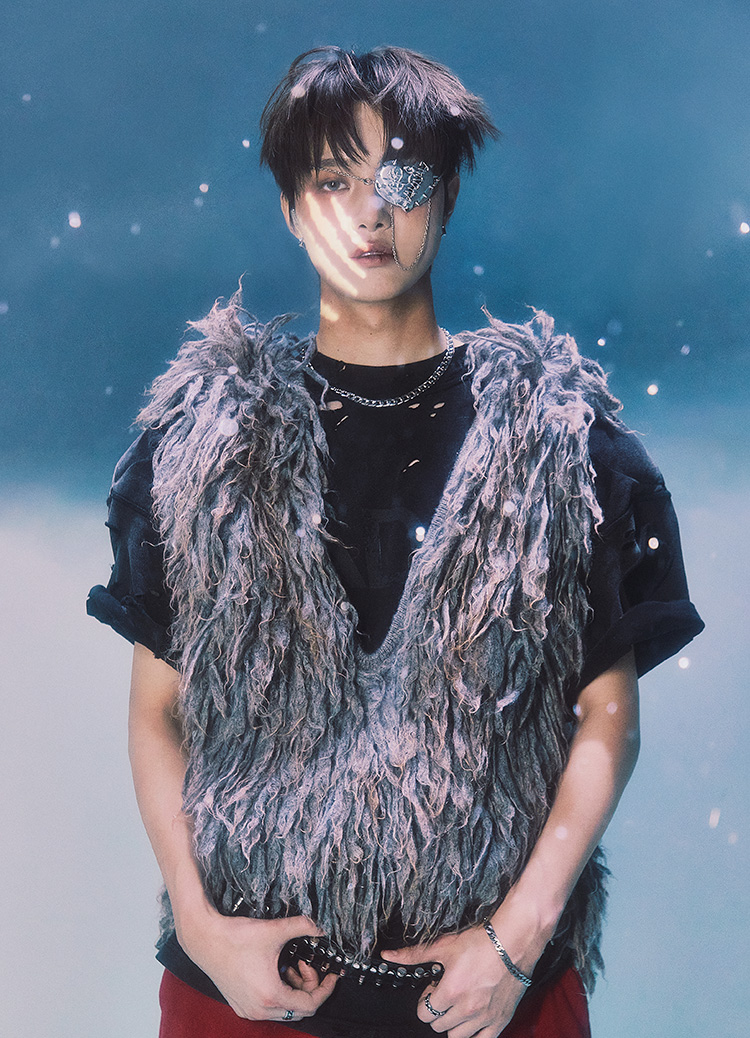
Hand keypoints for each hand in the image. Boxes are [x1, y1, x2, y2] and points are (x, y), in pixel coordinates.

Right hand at [177, 906, 337, 1022]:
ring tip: (290, 965)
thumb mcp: (274, 930)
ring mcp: (248, 1010)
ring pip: (284, 1010)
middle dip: (309, 986)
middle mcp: (260, 1009)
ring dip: (293, 990)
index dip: (325, 989)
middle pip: (299, 1009)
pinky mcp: (240, 1005)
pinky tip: (276, 971)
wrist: (205, 939)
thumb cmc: (235, 937)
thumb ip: (303, 927)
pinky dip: (279, 993)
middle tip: (304, 963)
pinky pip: (269, 1008)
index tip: (331, 974)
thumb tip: (321, 927)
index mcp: (271, 996)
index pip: (310, 1004)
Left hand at [381, 904, 545, 1037]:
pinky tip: (472, 1022)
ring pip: (456, 1036)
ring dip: (453, 1024)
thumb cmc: (480, 943)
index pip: (424, 1013)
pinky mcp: (499, 1021)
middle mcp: (466, 1009)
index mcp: (451, 992)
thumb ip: (414, 955)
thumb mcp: (443, 946)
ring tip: (458, 1006)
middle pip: (438, 1026)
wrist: (512, 943)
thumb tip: (389, 956)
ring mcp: (484, 1018)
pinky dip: (474, 1035)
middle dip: (437, 1011)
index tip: (432, 990)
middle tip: (446, 995)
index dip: (425, 1000)